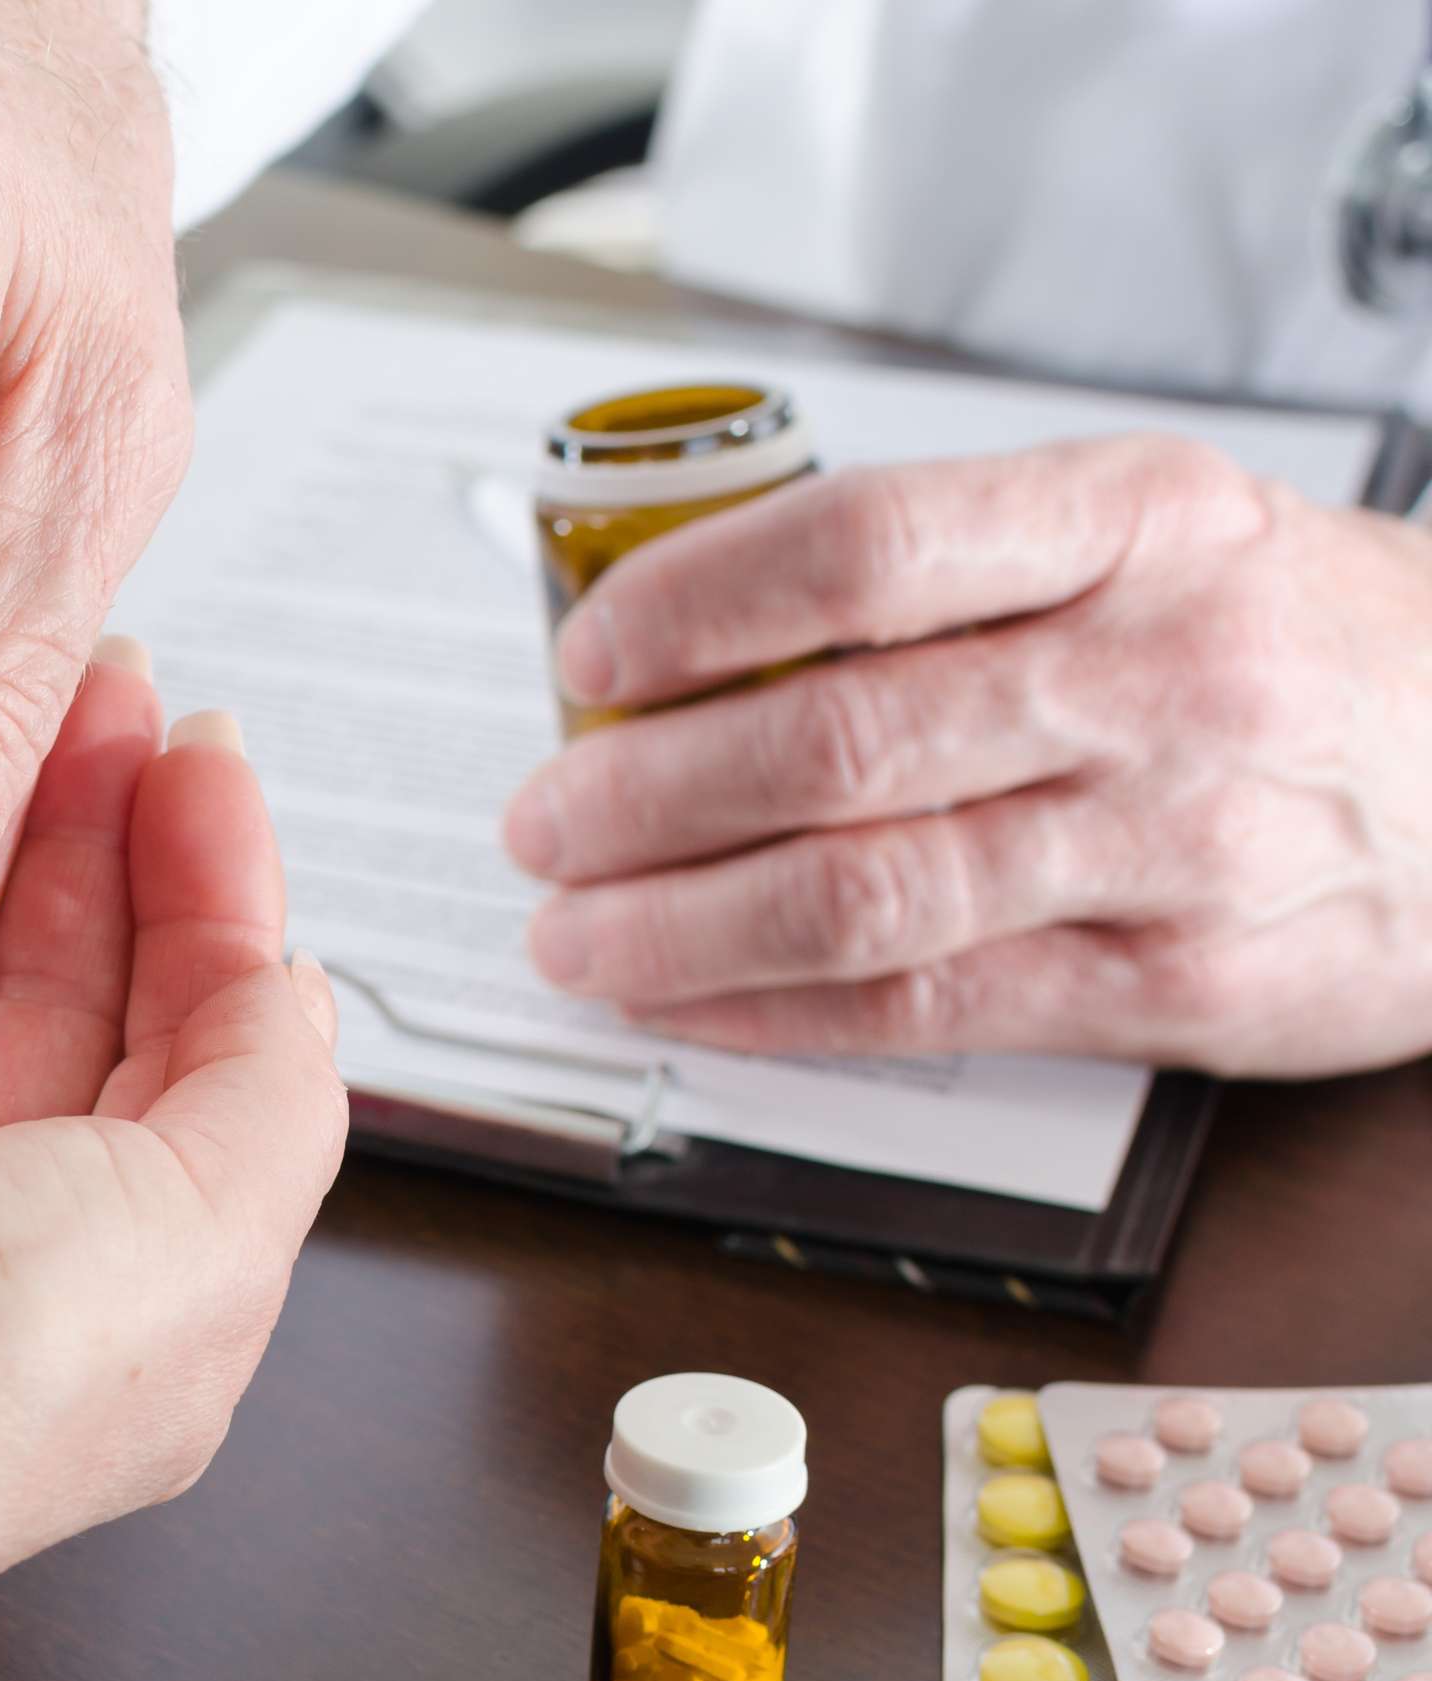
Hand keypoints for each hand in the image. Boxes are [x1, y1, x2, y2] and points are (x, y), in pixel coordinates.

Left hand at [499, 436, 1431, 1075]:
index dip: (693, 606)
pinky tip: (690, 1002)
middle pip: (835, 740)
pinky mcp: (1177, 986)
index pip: (863, 547)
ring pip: (865, 894)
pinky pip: (931, 1009)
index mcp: (1134, 520)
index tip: (588, 655)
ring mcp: (1173, 840)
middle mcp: (1159, 674)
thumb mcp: (1148, 534)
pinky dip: (776, 1011)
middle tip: (544, 821)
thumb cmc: (1285, 636)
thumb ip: (949, 576)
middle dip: (643, 795)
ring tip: (578, 930)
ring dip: (679, 923)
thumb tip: (692, 638)